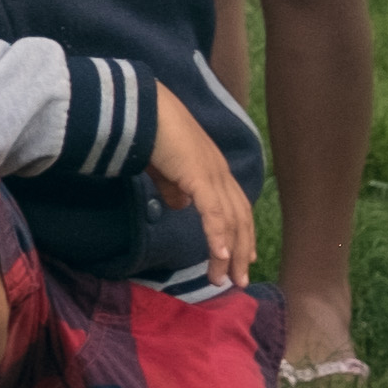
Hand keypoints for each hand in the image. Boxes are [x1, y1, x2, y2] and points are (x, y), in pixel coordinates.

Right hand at [144, 83, 256, 288]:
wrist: (144, 108)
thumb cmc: (150, 132)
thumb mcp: (164, 168)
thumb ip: (174, 187)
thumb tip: (180, 205)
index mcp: (215, 169)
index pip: (237, 207)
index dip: (242, 233)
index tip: (243, 257)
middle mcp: (221, 173)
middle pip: (240, 219)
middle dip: (242, 251)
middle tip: (239, 279)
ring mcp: (213, 175)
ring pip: (230, 222)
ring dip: (229, 253)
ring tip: (223, 279)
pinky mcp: (200, 177)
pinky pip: (213, 214)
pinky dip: (218, 237)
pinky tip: (218, 257)